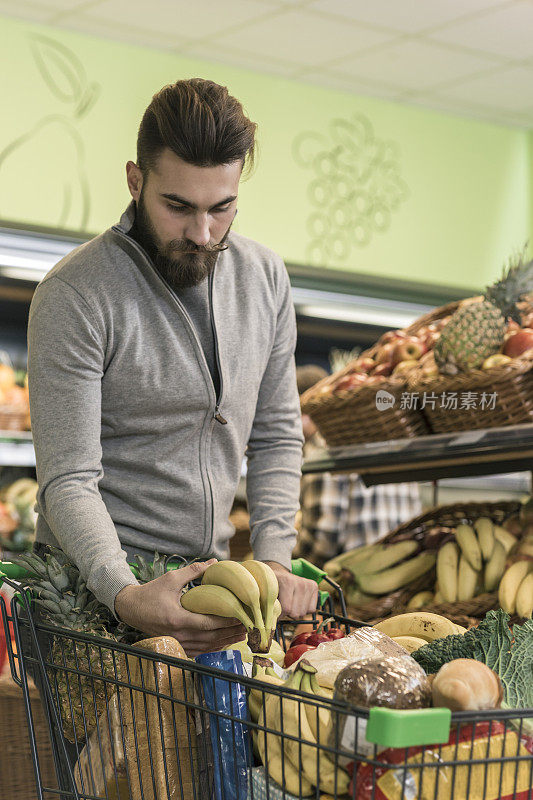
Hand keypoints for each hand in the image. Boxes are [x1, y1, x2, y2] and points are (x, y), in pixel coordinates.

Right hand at [114, 559, 245, 656]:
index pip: (208, 623)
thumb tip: (215, 562)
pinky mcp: (176, 646)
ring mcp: (177, 643)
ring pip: (206, 647)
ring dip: (225, 641)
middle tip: (249, 626)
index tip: (242, 615)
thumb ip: (194, 571)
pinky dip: (213, 647)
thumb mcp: (171, 578)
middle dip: (231, 632)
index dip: (226, 620)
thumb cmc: (151, 592)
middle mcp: (178, 635)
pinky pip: (199, 650)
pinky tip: (224, 641)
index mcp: (177, 619)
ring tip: (241, 634)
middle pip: (211, 638)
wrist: (131, 608)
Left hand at [262, 561, 317, 618]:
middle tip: (282, 606)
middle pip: (296, 613)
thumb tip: (269, 621)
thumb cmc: (271, 586)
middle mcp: (300, 582)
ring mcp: (308, 584)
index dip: (279, 615)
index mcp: (286, 582)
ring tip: (290, 603)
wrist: (279, 573)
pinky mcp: (314, 586)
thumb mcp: (266, 593)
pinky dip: (304, 609)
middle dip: (287, 614)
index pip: (287, 608)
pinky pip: (311, 610)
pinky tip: (298, 602)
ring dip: (295, 612)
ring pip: (304, 612)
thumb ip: (267, 605)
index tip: (274, 612)